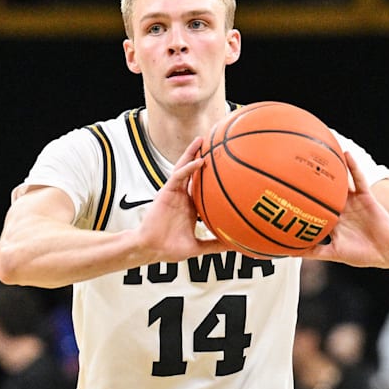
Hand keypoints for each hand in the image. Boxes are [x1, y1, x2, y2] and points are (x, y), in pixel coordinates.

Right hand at [133, 137, 227, 262]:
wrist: (152, 249)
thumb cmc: (170, 248)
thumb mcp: (198, 246)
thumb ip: (215, 245)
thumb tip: (236, 246)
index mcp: (191, 206)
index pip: (203, 187)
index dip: (213, 177)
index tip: (228, 169)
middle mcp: (183, 196)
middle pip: (194, 173)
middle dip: (203, 158)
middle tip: (216, 144)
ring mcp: (175, 192)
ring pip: (184, 168)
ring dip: (192, 153)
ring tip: (202, 139)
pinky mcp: (166, 191)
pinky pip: (178, 176)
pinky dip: (188, 167)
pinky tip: (200, 161)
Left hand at [303, 151, 388, 267]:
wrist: (388, 251)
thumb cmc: (363, 253)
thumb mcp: (335, 253)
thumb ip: (315, 252)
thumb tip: (292, 253)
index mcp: (333, 220)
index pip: (314, 208)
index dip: (301, 200)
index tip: (284, 193)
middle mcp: (341, 208)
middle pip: (324, 191)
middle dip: (311, 181)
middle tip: (294, 167)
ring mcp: (352, 200)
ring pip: (340, 182)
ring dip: (332, 169)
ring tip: (317, 154)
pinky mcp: (365, 196)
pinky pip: (359, 179)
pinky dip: (353, 167)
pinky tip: (346, 155)